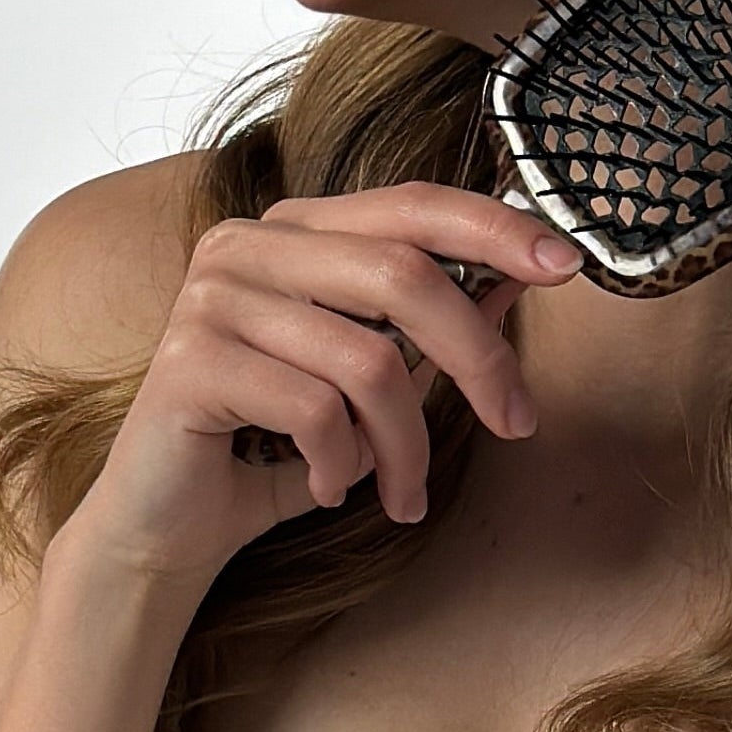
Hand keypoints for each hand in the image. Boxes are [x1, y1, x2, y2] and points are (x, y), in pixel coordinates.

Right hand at [47, 181, 583, 591]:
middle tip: (516, 422)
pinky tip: (329, 486)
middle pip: (403, 275)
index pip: (411, 204)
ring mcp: (212, 296)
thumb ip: (435, 323)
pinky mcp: (189, 362)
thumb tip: (522, 278)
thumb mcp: (372, 380)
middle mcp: (248, 243)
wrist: (165, 527)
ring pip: (366, 358)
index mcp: (296, 228)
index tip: (565, 264)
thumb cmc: (278, 446)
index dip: (494, 227)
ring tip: (404, 490)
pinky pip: (313, 410)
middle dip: (478, 356)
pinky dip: (342, 463)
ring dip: (407, 442)